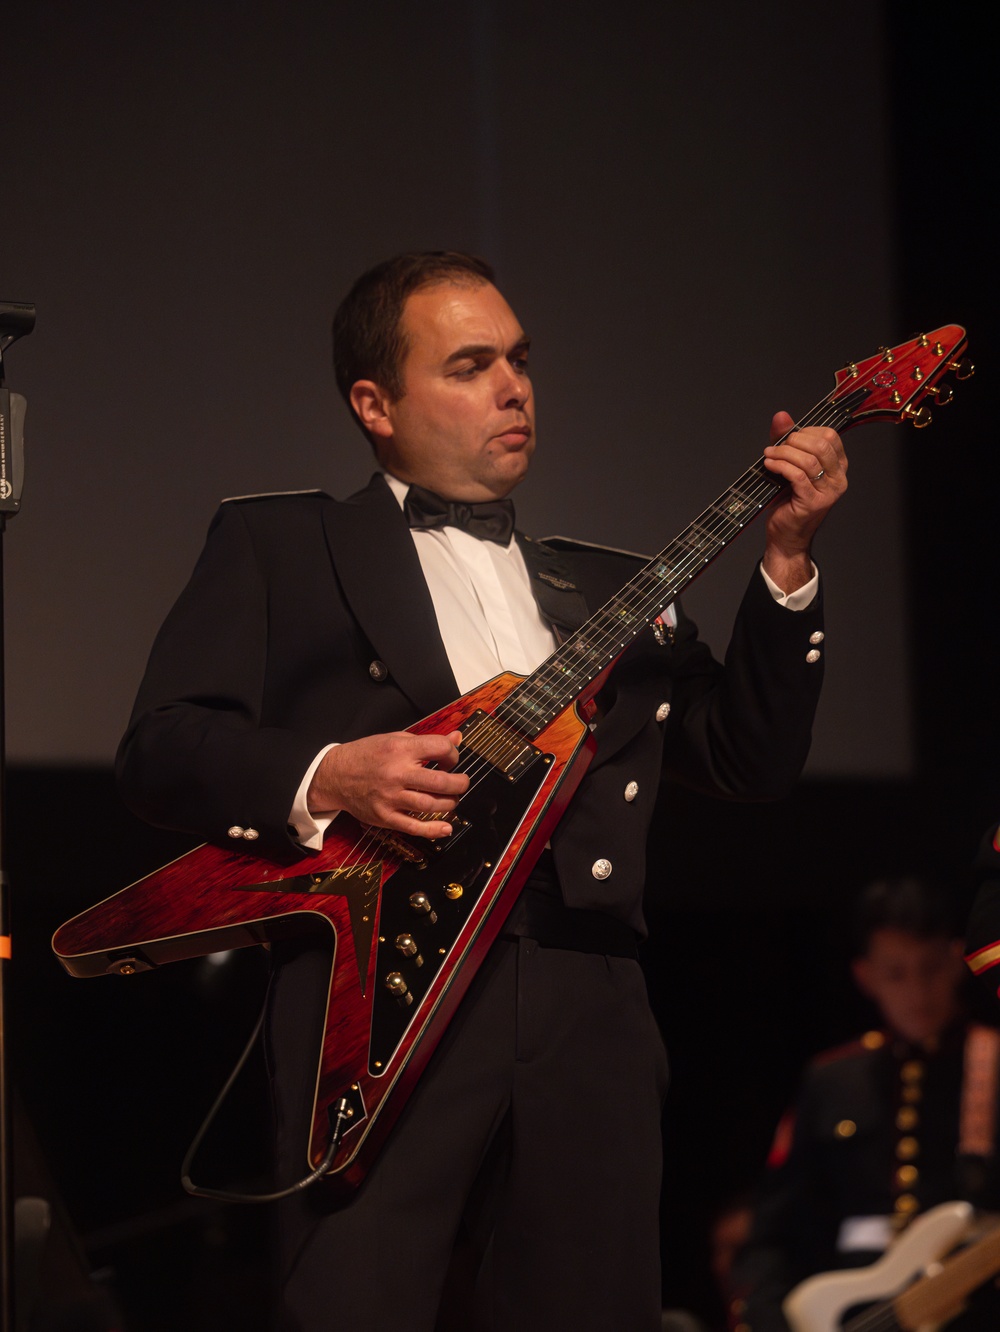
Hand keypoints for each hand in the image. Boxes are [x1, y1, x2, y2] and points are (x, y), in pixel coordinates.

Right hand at [307, 730, 468, 838]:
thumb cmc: (367, 755)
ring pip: (431, 805)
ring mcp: (391, 797)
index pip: (439, 748)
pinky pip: (413, 827)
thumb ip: (426, 741)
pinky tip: (446, 827)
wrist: (335, 775)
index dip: (453, 754)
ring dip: (450, 803)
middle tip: (461, 783)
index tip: (450, 760)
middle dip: (460, 783)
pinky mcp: (385, 816)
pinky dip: (433, 830)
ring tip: (451, 799)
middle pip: (440, 782)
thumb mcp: (395, 738)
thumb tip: (456, 738)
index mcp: (400, 749)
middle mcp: (397, 773)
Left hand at [761, 410, 847, 592]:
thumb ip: (786, 440)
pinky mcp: (813, 502)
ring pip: (808, 460)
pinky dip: (780, 466)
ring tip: (768, 455)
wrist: (786, 536)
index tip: (788, 437)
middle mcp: (838, 478)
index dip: (806, 431)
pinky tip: (769, 465)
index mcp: (838, 466)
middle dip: (794, 440)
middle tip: (776, 445)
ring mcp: (828, 492)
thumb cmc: (788, 501)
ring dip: (783, 453)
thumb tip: (781, 415)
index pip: (830, 436)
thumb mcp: (788, 465)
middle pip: (821, 444)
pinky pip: (798, 476)